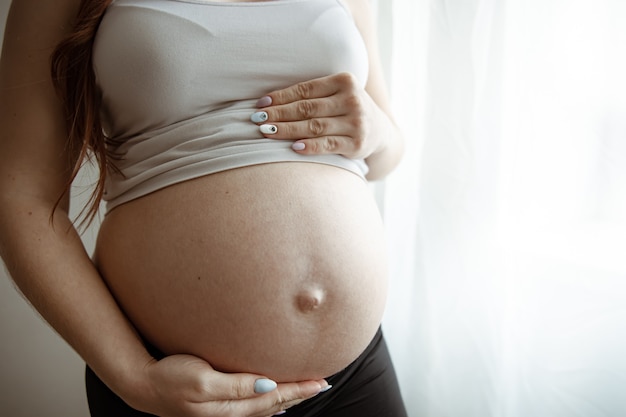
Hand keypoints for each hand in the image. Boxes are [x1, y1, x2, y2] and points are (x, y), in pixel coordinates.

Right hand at [126, 354, 327, 416]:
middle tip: (322, 384)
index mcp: (230, 408)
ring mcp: (223, 412)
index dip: (298, 390)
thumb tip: (267, 384)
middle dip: (298, 394)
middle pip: (273, 405)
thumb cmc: (170, 377)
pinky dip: (268, 404)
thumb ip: (235, 385)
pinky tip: (274, 402)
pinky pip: (252, 408)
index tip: (320, 381)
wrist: (143, 386)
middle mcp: (230, 414)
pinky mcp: (216, 407)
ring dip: (287, 399)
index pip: (273, 398)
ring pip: (265, 408)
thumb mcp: (202, 380)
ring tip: (305, 390)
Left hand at [253, 72, 390, 160]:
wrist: (380, 132)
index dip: (281, 97)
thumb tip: (268, 101)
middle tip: (258, 120)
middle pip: (307, 108)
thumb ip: (313, 94)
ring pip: (314, 127)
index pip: (306, 89)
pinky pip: (328, 145)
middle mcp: (353, 99)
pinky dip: (310, 146)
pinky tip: (293, 147)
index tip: (260, 105)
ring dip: (288, 130)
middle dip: (279, 114)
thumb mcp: (337, 94)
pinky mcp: (357, 144)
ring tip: (267, 132)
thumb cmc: (347, 110)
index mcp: (345, 80)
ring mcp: (356, 122)